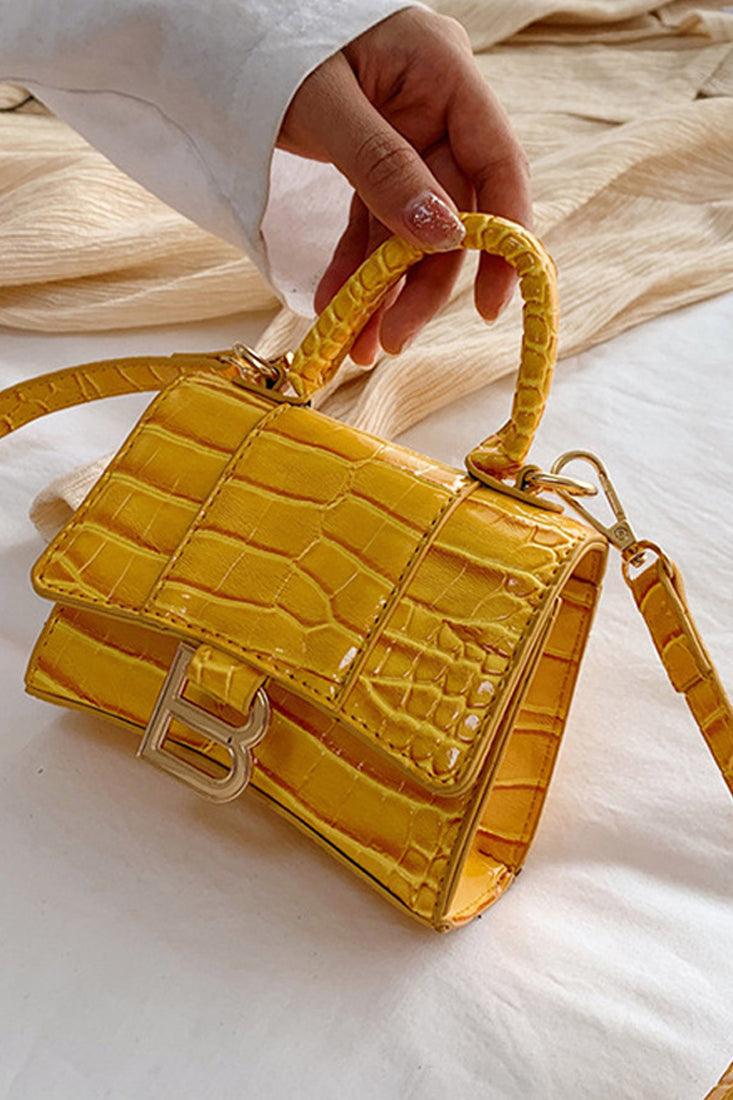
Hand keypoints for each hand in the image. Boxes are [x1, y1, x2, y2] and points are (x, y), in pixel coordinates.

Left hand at [278, 7, 530, 363]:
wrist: (219, 24)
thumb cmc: (270, 37)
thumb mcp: (323, 101)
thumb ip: (382, 166)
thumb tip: (441, 235)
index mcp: (442, 72)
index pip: (497, 164)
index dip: (502, 239)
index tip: (488, 305)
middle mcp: (431, 107)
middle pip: (448, 211)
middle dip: (421, 283)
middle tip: (393, 340)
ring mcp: (402, 134)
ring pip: (408, 227)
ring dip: (385, 289)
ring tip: (360, 345)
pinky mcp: (369, 157)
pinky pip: (369, 221)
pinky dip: (354, 266)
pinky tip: (339, 306)